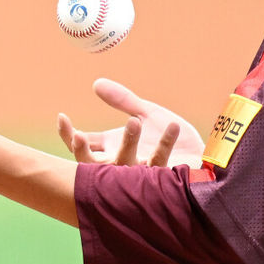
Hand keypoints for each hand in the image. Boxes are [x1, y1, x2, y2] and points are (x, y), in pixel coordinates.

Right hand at [58, 78, 204, 167]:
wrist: (201, 156)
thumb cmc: (170, 138)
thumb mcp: (146, 113)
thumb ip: (122, 100)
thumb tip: (96, 83)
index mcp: (112, 149)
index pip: (82, 146)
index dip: (68, 135)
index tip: (62, 116)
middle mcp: (121, 165)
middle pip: (91, 165)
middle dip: (84, 151)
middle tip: (82, 134)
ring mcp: (139, 175)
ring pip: (124, 165)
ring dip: (127, 142)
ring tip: (134, 120)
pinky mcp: (162, 179)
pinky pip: (160, 161)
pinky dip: (165, 142)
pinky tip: (173, 124)